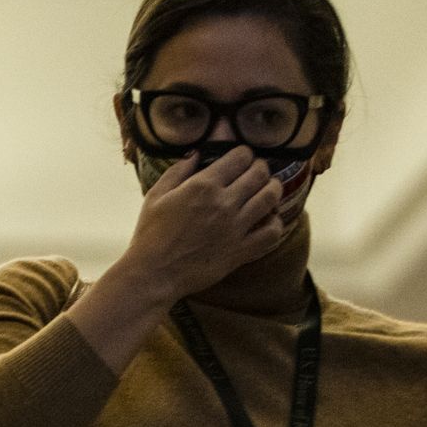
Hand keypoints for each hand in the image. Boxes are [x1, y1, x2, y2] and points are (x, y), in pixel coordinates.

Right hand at [109, 147, 285, 303]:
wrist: (154, 273)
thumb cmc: (150, 234)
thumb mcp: (156, 195)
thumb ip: (178, 171)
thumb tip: (197, 154)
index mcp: (203, 185)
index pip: (240, 156)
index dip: (245, 153)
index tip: (242, 157)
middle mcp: (225, 202)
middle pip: (260, 173)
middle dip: (261, 167)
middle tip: (257, 171)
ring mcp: (236, 227)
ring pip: (271, 197)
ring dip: (273, 188)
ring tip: (269, 188)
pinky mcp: (242, 250)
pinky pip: (272, 231)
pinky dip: (276, 221)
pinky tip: (269, 219)